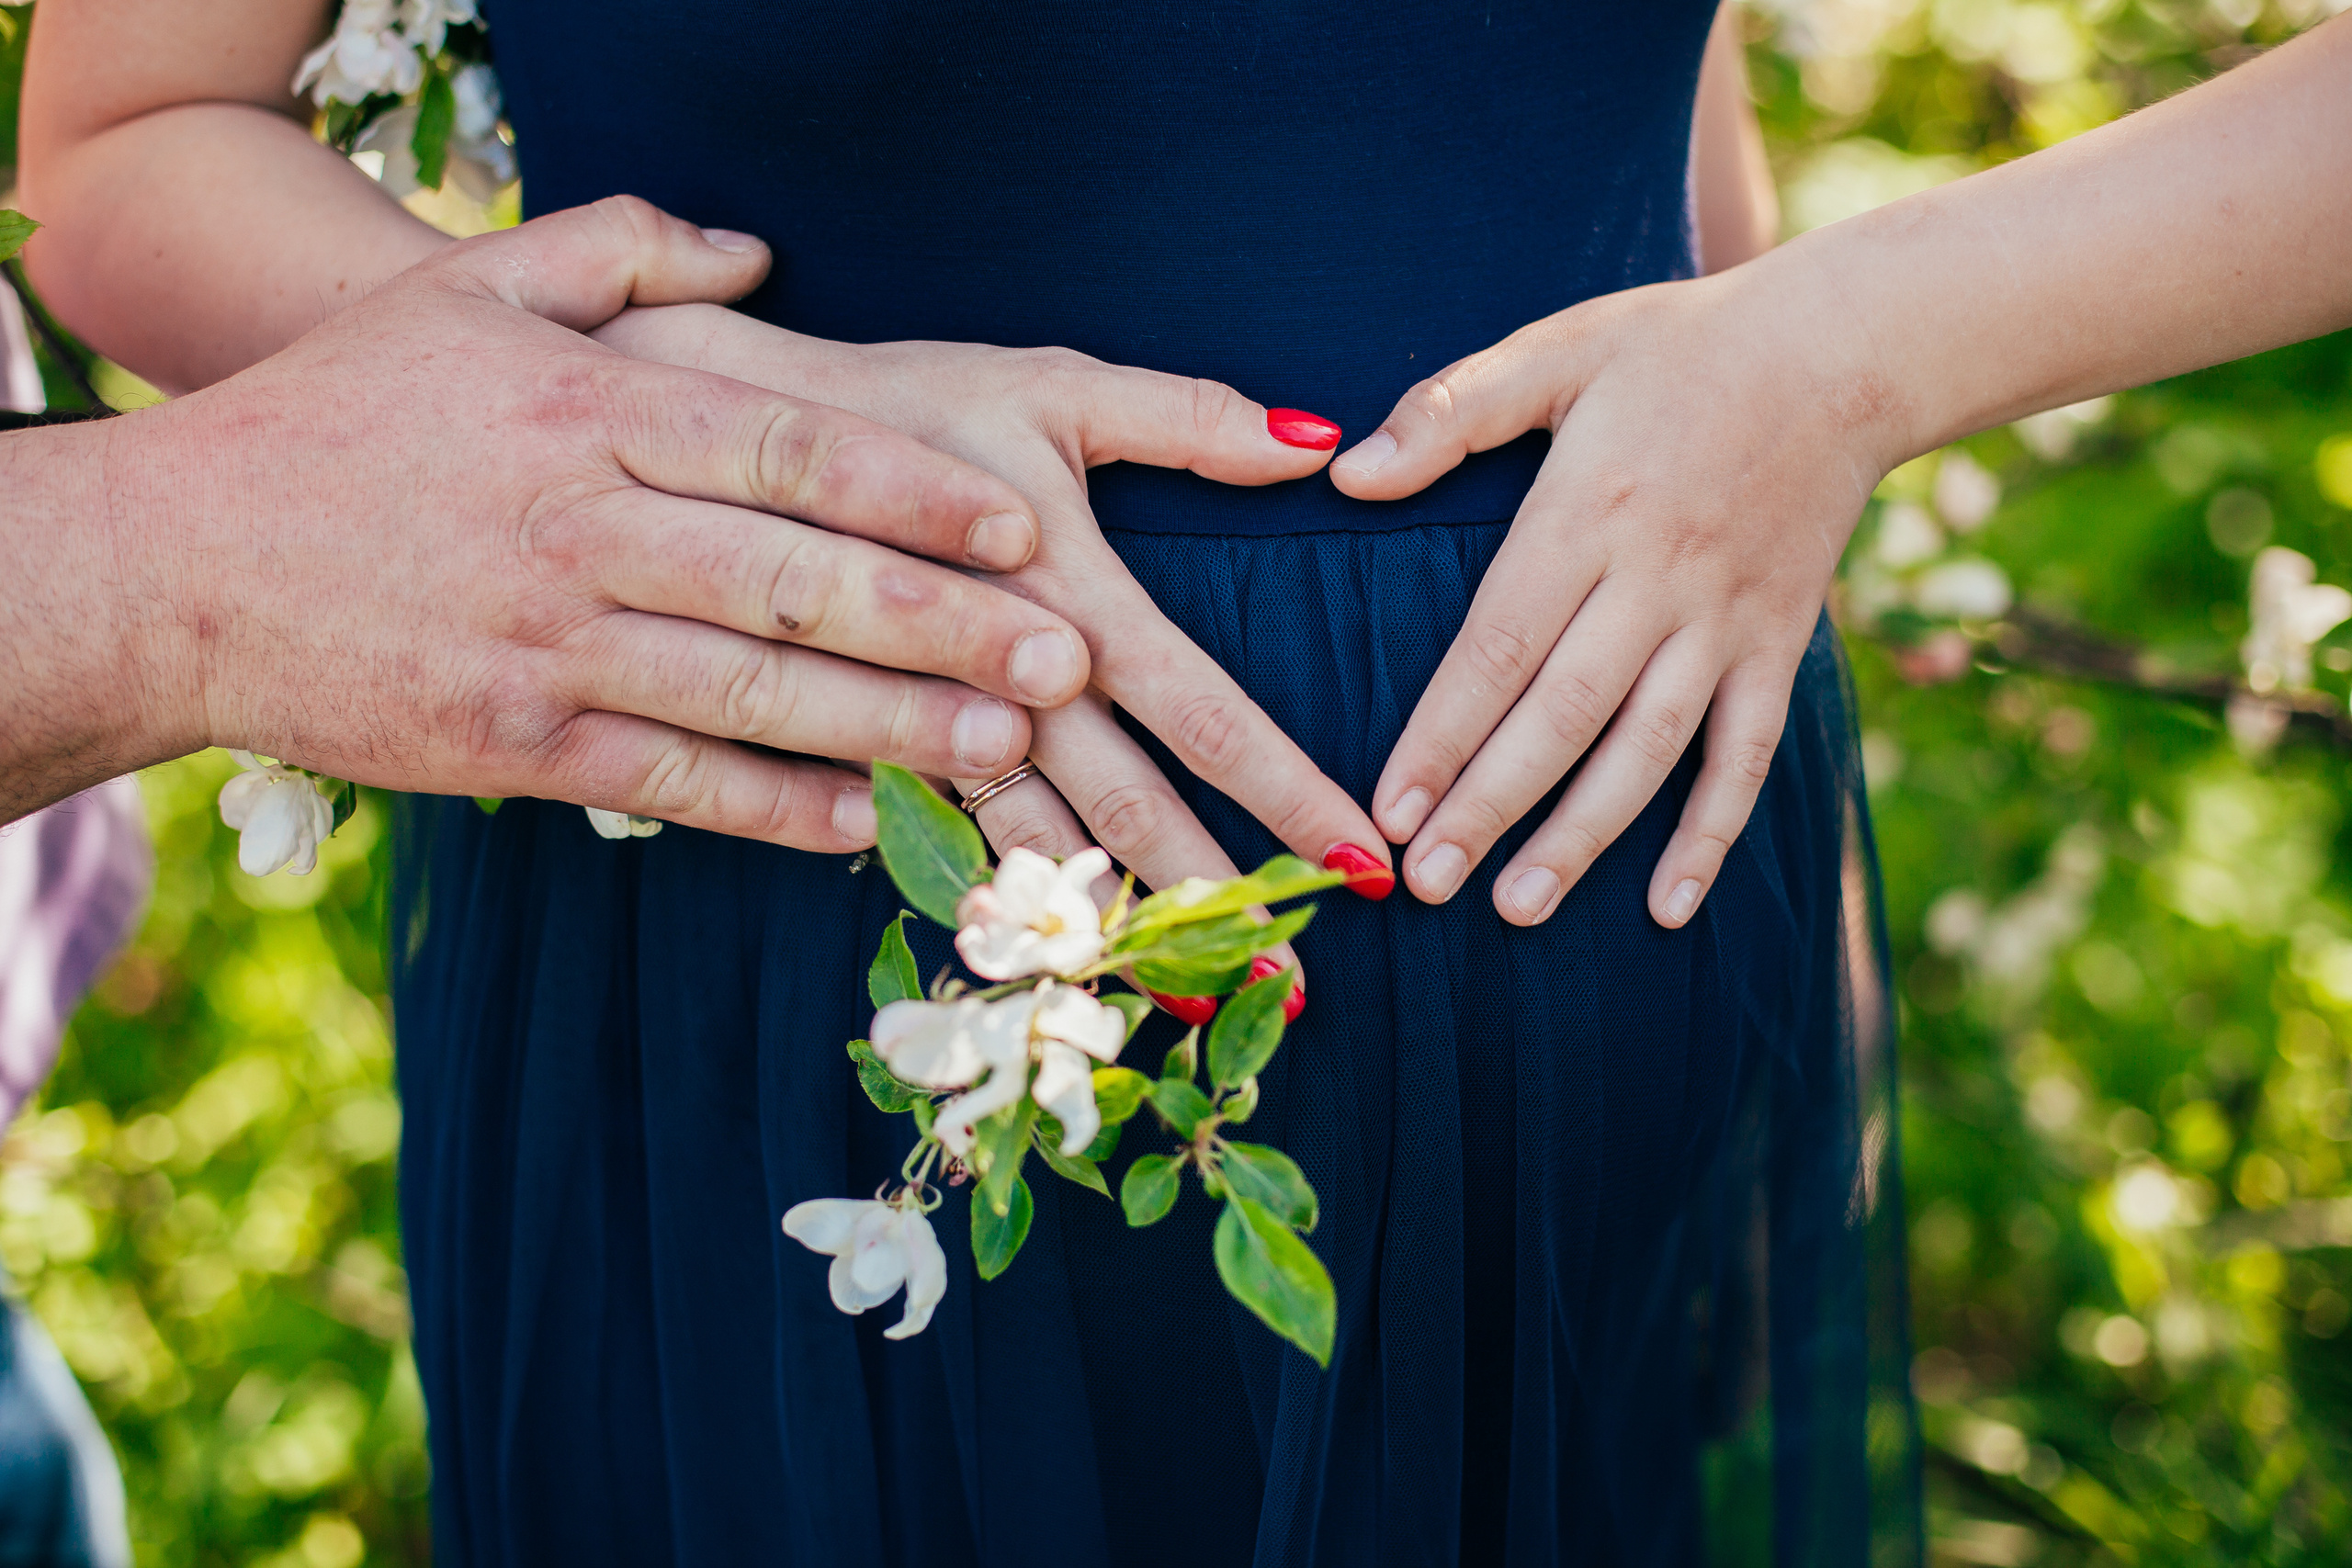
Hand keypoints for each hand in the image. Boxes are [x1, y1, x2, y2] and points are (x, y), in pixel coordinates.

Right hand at [91, 199, 1097, 844]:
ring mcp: (546, 649)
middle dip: (942, 622)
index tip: (1024, 526)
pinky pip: (678, 783)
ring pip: (753, 692)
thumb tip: (756, 251)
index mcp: (584, 411)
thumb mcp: (462, 293)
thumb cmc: (337, 418)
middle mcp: (577, 532)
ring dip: (893, 726)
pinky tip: (879, 822)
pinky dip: (781, 808)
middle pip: (793, 579)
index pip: (784, 447)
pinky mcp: (516, 748)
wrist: (173, 563)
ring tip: (1010, 749)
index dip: (911, 491)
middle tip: (1064, 657)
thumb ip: (617, 251)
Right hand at [595, 309, 1396, 923]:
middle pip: (1125, 811)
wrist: (712, 429)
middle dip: (1210, 897)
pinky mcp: (867, 747)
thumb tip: (1321, 436)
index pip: (1205, 711)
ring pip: (1027, 850)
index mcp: (1067, 590)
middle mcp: (1000, 676)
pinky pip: (925, 845)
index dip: (1286, 789)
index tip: (1361, 859)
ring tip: (1177, 1003)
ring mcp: (924, 724)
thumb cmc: (903, 399)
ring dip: (1106, 924)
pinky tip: (1035, 964)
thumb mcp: (1051, 385)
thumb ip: (1187, 414)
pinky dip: (982, 901)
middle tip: (1291, 982)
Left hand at [1331, 266, 1902, 927]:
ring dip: (1584, 835)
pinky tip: (1667, 906)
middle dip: (1491, 805)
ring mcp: (1725, 621)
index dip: (1443, 733)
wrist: (1845, 347)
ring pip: (1648, 750)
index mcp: (1588, 511)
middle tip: (1427, 883)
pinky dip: (1712, 833)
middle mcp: (1658, 579)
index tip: (1389, 807)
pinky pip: (1747, 754)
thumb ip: (1451, 411)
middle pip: (1563, 714)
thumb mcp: (1558, 349)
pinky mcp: (1779, 645)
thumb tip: (1347, 474)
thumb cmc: (1678, 348)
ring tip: (1518, 906)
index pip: (1500, 646)